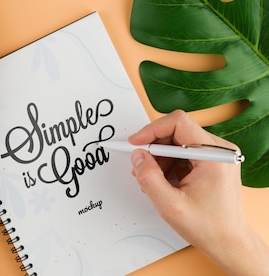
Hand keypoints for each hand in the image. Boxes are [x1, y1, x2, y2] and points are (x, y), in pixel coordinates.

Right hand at [129, 110, 268, 274]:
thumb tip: (137, 156)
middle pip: (176, 131)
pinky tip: (164, 180)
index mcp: (214, 156)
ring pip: (178, 141)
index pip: (178, 123)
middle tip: (141, 165)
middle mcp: (219, 150)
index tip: (136, 142)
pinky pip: (183, 150)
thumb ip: (149, 177)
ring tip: (154, 179)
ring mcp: (217, 155)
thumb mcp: (170, 205)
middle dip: (154, 147)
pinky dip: (169, 162)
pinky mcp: (212, 161)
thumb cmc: (208, 227)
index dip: (152, 130)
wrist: (228, 242)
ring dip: (160, 157)